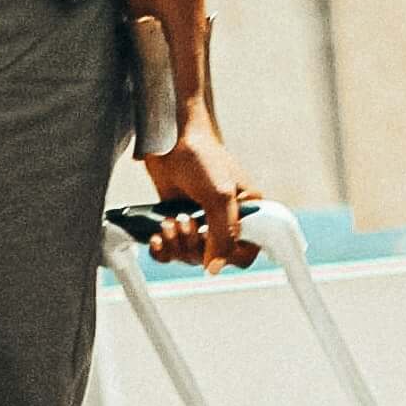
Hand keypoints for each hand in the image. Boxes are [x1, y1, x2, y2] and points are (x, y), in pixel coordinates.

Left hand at [141, 107, 257, 272]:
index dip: (228, 256)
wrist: (171, 137)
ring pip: (189, 256)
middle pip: (213, 258)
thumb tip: (215, 268)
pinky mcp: (177, 220)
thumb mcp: (220, 197)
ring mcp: (200, 221)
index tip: (211, 248)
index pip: (245, 252)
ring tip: (170, 222)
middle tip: (186, 221)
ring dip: (176, 244)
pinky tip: (158, 235)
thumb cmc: (203, 156)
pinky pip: (170, 251)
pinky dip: (162, 249)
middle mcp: (225, 220)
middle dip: (194, 245)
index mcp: (247, 213)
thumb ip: (222, 235)